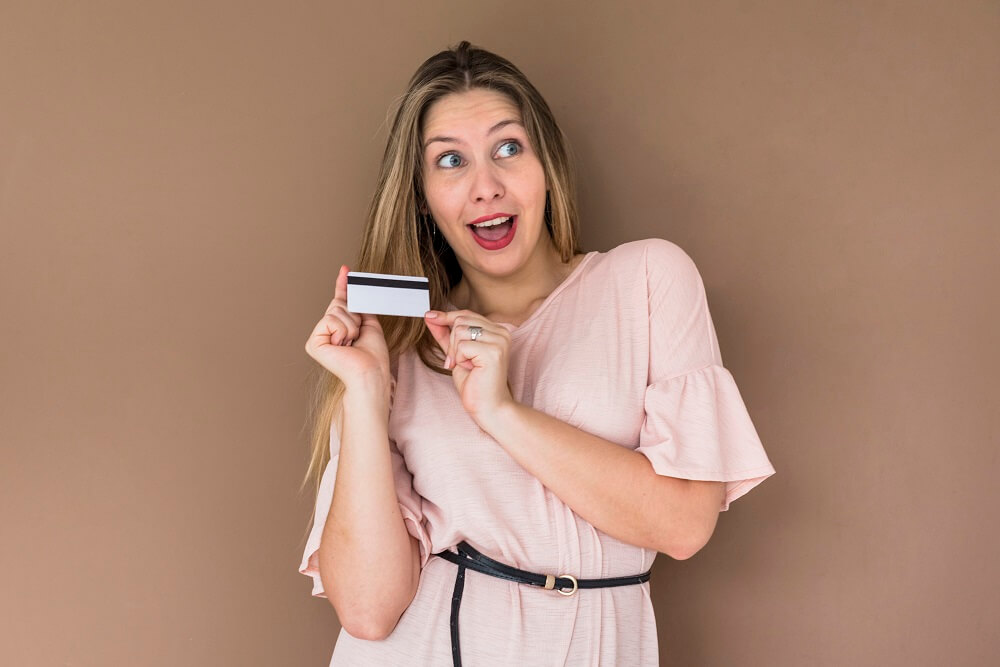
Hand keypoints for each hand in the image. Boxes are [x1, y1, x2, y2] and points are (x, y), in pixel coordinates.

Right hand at [305, 265, 390, 398]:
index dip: (343, 285)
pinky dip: (343, 330)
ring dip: (351, 325)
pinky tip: (343, 345)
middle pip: (338, 304)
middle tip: (357, 335)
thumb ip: (359, 306)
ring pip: (335, 311)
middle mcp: (326, 332)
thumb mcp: (369, 322)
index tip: (345, 269)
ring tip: (351, 343)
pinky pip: (330, 320)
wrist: (370, 371)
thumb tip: (353, 287)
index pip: (340, 301)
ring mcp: (318, 337)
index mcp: (339, 328)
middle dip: (354, 316)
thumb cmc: (372, 354)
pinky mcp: (313, 343)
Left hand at [424, 309, 513, 421]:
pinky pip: (462, 346)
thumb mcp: (456, 354)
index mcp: (496, 330)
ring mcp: (499, 341)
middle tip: (459, 361)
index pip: (466, 314)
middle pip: (460, 321)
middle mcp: (502, 332)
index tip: (429, 316)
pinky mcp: (493, 352)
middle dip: (452, 342)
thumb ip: (445, 335)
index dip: (446, 316)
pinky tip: (471, 369)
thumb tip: (431, 316)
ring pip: (460, 331)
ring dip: (456, 352)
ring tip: (467, 365)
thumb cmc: (475, 383)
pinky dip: (459, 359)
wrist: (488, 406)